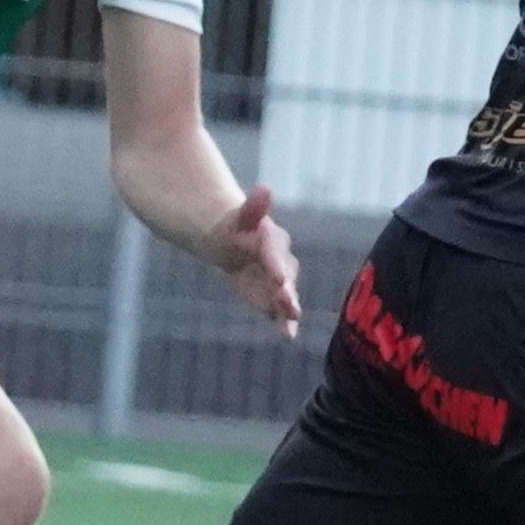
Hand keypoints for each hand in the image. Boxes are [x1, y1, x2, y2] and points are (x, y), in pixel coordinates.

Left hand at [206, 183, 301, 336]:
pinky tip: (288, 336)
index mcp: (272, 240)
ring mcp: (279, 281)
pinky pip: (279, 311)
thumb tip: (266, 188)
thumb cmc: (236, 228)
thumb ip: (253, 207)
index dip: (276, 265)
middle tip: (288, 304)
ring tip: (291, 320)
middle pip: (285, 277)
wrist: (233, 243)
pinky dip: (284, 323)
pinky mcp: (272, 297)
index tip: (279, 278)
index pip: (274, 253)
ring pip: (286, 296)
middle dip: (286, 290)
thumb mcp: (239, 217)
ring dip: (288, 308)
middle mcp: (282, 262)